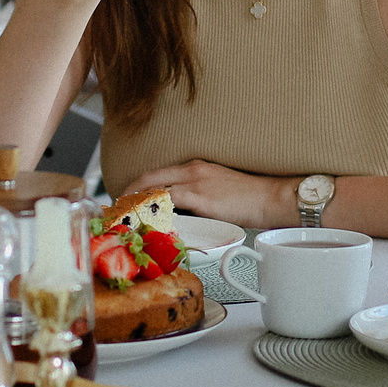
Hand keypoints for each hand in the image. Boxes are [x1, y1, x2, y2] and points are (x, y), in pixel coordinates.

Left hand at [126, 159, 297, 229]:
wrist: (272, 197)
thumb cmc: (252, 199)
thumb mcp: (220, 193)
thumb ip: (198, 200)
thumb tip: (182, 217)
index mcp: (196, 167)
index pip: (158, 174)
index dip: (138, 186)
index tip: (125, 199)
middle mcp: (192, 170)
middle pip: (149, 177)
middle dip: (128, 193)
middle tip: (115, 209)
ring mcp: (196, 181)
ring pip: (154, 188)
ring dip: (135, 203)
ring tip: (123, 218)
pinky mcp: (201, 196)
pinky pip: (168, 200)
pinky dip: (152, 208)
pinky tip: (143, 218)